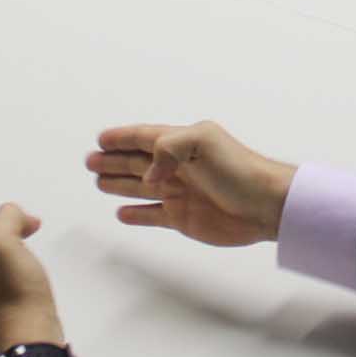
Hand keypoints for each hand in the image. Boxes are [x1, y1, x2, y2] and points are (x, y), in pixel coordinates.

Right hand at [86, 121, 295, 247]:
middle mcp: (178, 167)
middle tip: (90, 161)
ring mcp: (179, 193)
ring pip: (140, 187)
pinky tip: (122, 212)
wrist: (264, 206)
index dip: (122, 137)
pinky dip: (136, 213)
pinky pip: (152, 214)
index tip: (101, 138)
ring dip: (119, 184)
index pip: (144, 137)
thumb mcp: (202, 142)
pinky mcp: (182, 219)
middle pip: (137, 162)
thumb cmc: (239, 169)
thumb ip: (168, 148)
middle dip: (113, 161)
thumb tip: (149, 173)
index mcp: (182, 143)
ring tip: (99, 181)